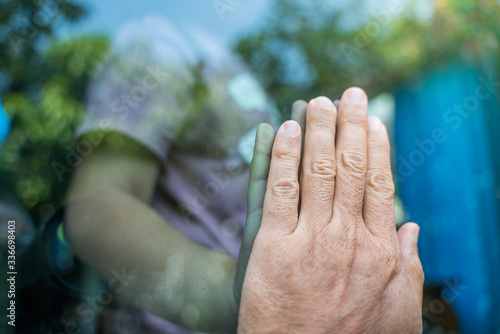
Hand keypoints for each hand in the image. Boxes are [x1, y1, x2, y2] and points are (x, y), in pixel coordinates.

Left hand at [238, 88, 423, 332]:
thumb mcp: (398, 314)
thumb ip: (409, 269)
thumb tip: (412, 229)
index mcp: (380, 251)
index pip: (380, 184)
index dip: (376, 147)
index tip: (373, 120)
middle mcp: (347, 237)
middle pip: (350, 168)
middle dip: (349, 125)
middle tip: (347, 94)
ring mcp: (310, 239)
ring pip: (317, 170)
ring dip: (317, 130)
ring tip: (317, 101)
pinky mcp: (273, 245)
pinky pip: (280, 189)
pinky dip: (282, 155)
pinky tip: (284, 129)